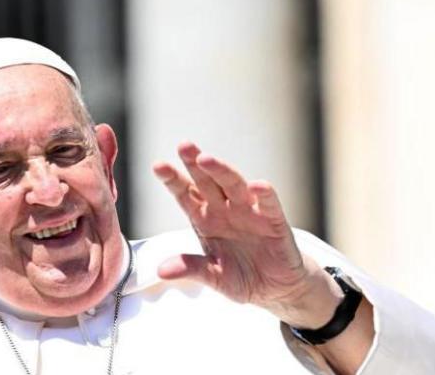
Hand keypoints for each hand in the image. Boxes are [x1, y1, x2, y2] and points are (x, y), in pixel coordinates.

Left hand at [152, 141, 338, 326]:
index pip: (187, 195)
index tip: (158, 166)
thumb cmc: (242, 276)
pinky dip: (264, 194)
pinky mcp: (274, 222)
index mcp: (207, 220)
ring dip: (222, 171)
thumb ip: (191, 269)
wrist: (276, 289)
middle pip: (208, 182)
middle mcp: (227, 210)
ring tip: (207, 159)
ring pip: (235, 185)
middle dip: (195, 164)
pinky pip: (269, 204)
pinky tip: (257, 185)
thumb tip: (160, 270)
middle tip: (184, 146)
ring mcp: (250, 213)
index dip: (173, 181)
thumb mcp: (213, 277)